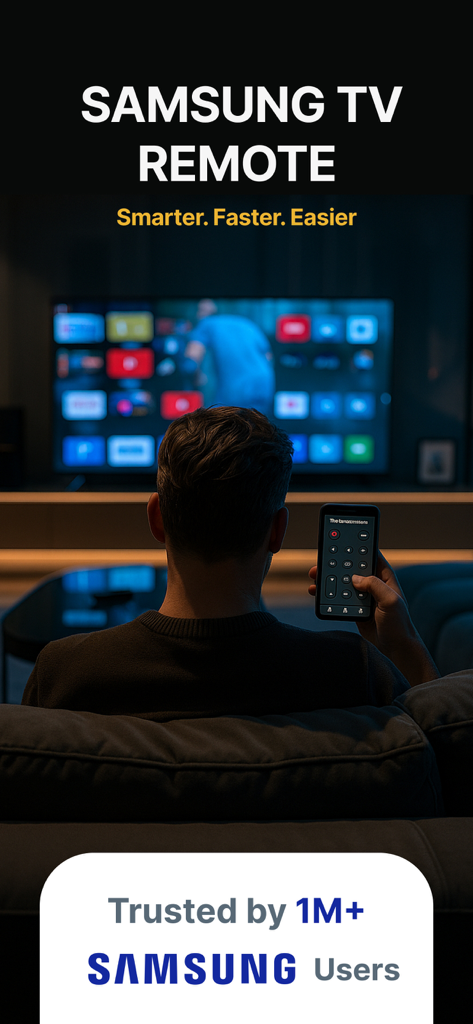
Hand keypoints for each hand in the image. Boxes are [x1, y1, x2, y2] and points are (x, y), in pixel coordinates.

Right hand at [308, 552, 439, 685]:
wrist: (395, 648)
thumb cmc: (399, 624)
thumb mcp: (391, 601)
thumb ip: (375, 586)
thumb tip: (355, 578)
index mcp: (384, 577)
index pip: (370, 556)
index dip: (358, 547)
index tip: (343, 541)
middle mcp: (373, 584)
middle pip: (352, 568)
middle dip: (337, 563)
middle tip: (322, 560)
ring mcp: (363, 596)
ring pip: (343, 582)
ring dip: (329, 579)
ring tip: (315, 576)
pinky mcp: (355, 608)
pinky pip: (339, 598)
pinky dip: (328, 594)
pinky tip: (317, 592)